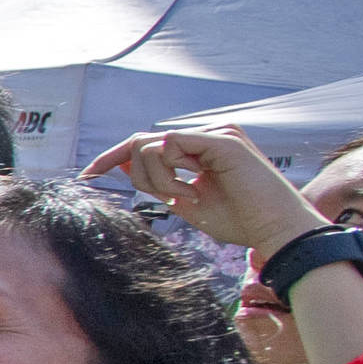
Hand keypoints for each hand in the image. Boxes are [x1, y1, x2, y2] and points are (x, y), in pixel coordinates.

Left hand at [83, 127, 326, 259]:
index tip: (87, 175)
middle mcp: (208, 134)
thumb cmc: (240, 221)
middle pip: (141, 143)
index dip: (112, 157)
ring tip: (186, 198)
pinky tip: (189, 191)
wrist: (275, 230)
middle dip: (137, 176)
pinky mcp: (221, 139)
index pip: (146, 143)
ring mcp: (216, 133)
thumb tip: (124, 164)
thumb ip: (159, 182)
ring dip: (157, 180)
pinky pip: (168, 146)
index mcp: (200, 147)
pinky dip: (168, 175)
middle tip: (167, 199)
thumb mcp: (186, 201)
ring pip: (149, 146)